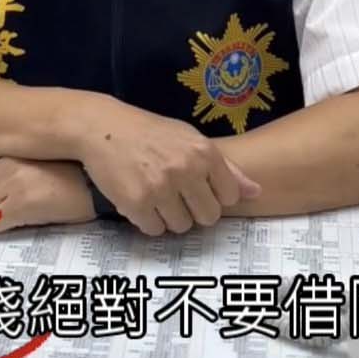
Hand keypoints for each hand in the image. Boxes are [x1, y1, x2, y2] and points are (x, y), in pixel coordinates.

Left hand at [0, 157, 94, 232]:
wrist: (95, 186)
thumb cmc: (65, 176)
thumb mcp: (29, 163)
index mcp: (7, 154)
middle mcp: (7, 166)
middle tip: (1, 209)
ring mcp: (14, 184)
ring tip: (13, 213)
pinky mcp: (24, 204)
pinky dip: (3, 227)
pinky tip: (21, 220)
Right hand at [74, 100, 260, 235]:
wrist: (102, 127)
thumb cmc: (150, 133)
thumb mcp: (191, 139)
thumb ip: (225, 168)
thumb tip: (256, 192)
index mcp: (204, 152)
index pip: (229, 196)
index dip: (214, 196)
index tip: (199, 189)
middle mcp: (186, 169)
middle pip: (208, 217)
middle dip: (194, 211)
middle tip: (176, 196)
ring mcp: (161, 188)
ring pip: (181, 227)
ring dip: (170, 217)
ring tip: (156, 196)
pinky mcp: (137, 203)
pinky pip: (154, 230)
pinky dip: (148, 221)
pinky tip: (140, 200)